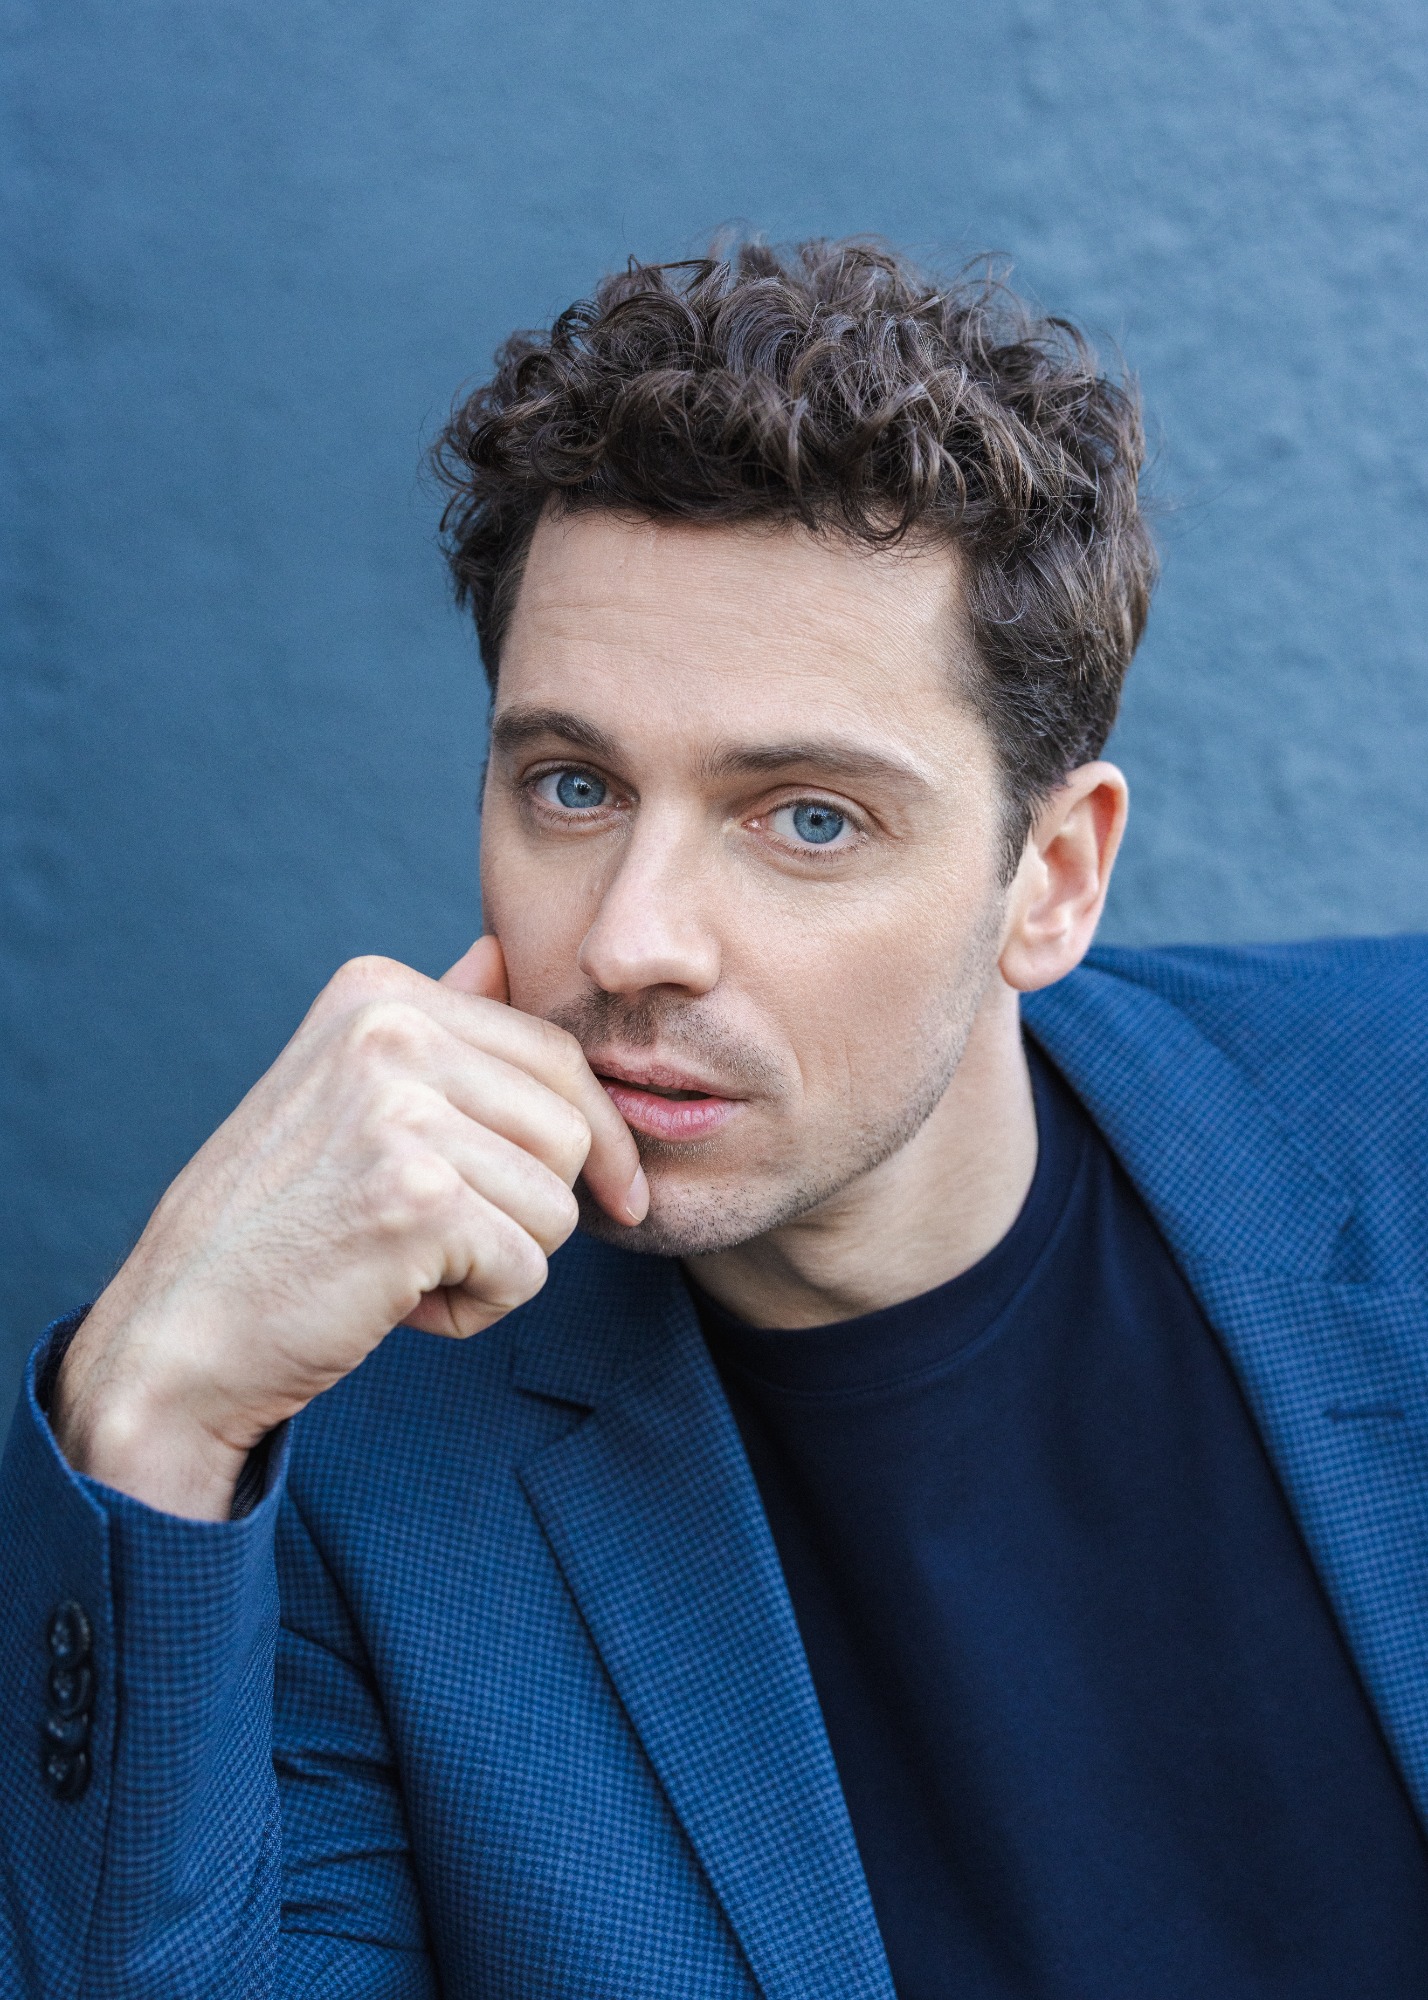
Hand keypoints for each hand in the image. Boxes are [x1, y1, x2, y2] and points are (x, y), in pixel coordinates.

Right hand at [52, 940, 645, 1519]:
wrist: (182, 1326)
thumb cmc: (278, 1221)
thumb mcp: (348, 1093)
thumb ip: (433, 1027)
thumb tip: (499, 953)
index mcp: (380, 992)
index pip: (555, 1054)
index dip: (599, 1138)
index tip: (619, 1193)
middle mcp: (390, 1029)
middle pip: (571, 1129)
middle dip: (531, 1206)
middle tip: (440, 1238)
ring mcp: (400, 1109)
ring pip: (557, 1206)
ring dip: (501, 1261)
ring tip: (409, 1263)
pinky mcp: (417, 1197)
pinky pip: (526, 1269)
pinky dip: (477, 1308)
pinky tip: (398, 1302)